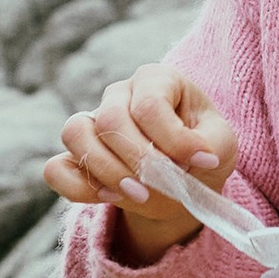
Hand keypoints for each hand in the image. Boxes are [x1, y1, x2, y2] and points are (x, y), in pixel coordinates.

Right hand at [45, 65, 242, 259]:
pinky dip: (77, 188)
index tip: (201, 161)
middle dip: (137, 160)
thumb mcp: (222, 145)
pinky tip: (109, 197)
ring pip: (75, 134)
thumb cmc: (204, 150)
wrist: (185, 179)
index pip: (150, 104)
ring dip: (106, 171)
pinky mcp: (74, 155)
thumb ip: (210, 147)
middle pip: (110, 119)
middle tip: (161, 187)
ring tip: (137, 195)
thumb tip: (195, 156)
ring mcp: (91, 121)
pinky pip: (56, 169)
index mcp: (156, 80)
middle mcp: (119, 94)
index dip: (172, 139)